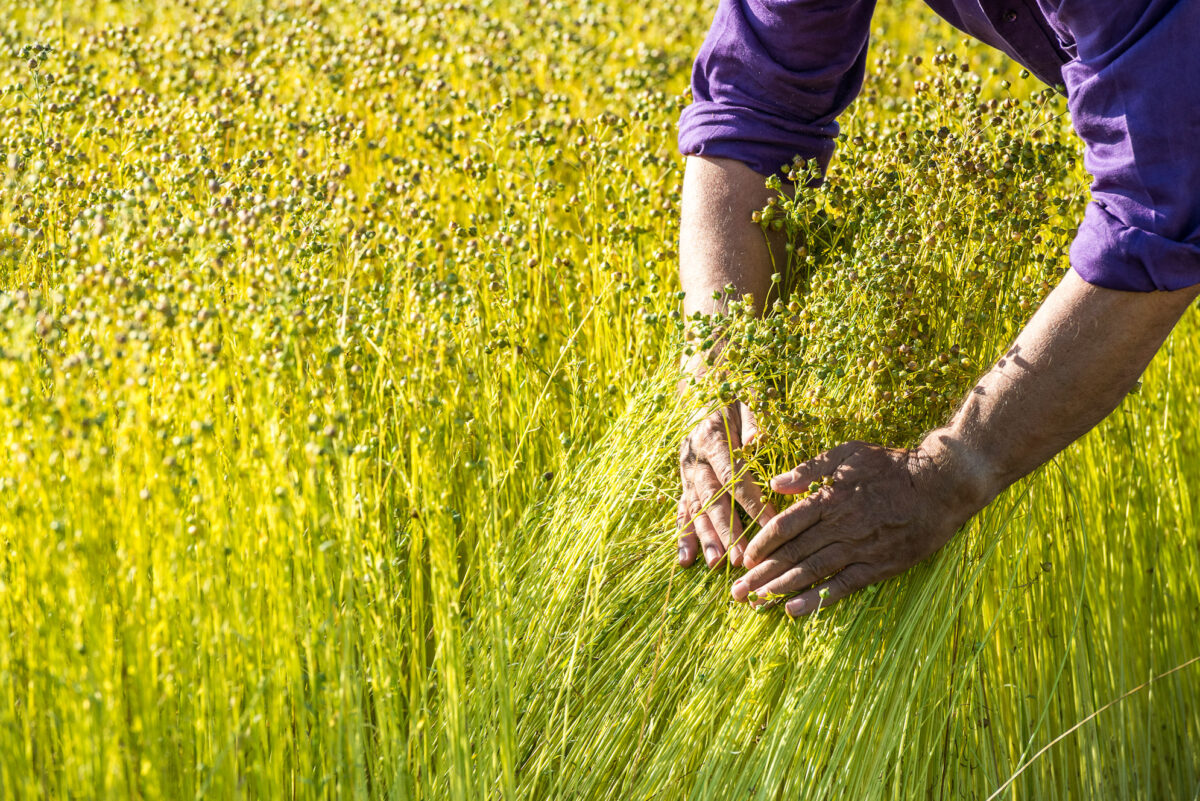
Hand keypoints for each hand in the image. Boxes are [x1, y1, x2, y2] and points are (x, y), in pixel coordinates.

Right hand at [677, 401, 776, 568]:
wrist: (706, 389)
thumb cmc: (737, 398)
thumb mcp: (750, 399)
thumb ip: (754, 421)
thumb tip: (757, 442)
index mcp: (711, 436)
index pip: (732, 473)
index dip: (750, 499)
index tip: (770, 522)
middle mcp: (694, 457)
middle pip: (711, 498)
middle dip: (726, 529)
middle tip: (740, 557)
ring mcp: (686, 472)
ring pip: (695, 509)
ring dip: (706, 538)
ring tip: (716, 564)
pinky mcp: (685, 483)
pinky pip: (682, 511)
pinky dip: (684, 536)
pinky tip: (686, 559)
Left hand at [730, 439, 981, 615]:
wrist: (942, 485)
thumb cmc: (892, 465)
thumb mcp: (848, 453)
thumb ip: (810, 469)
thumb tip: (774, 483)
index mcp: (830, 498)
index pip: (785, 524)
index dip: (762, 543)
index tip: (744, 557)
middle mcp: (841, 525)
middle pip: (793, 553)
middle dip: (761, 574)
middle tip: (737, 592)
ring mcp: (860, 548)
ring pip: (812, 572)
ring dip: (781, 589)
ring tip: (757, 603)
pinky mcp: (879, 566)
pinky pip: (844, 586)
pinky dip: (818, 599)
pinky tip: (795, 610)